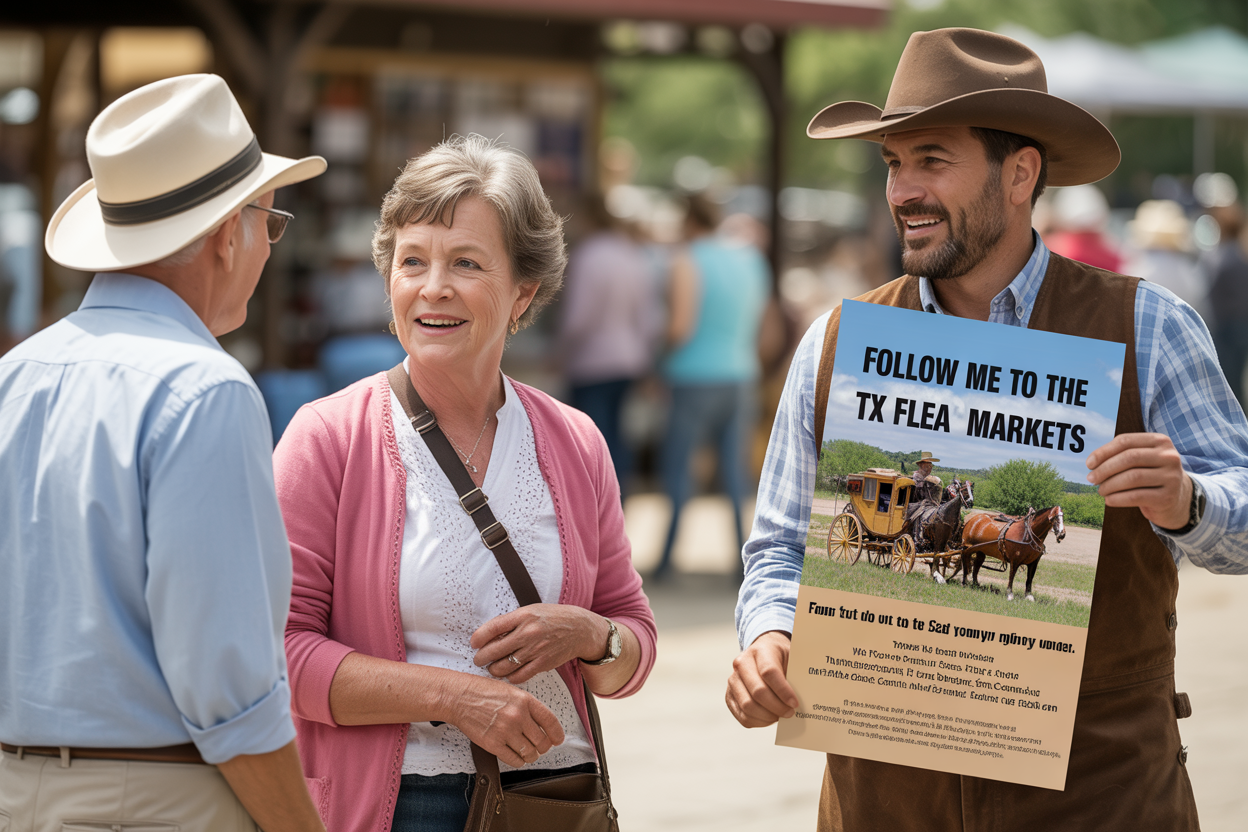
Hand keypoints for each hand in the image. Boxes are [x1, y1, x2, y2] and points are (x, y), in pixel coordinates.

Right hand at [449, 673, 565, 768]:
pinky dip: (518, 761)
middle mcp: (518, 716)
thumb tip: (541, 724)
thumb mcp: (510, 691)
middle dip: (543, 747)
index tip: (557, 740)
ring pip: (529, 753)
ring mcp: (506, 731)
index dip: (557, 734)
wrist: (458, 697)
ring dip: (531, 756)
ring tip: (527, 753)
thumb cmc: (482, 691)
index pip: (550, 721)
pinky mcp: (493, 744)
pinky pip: (514, 760)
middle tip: (539, 748)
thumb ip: (527, 706)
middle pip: (542, 741)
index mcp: (525, 700)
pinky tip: (516, 756)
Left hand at [471, 604, 604, 684]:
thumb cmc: (553, 618)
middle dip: (481, 658)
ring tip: (493, 667)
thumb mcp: (531, 611)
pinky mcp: (542, 664)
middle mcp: (528, 633)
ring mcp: (535, 650)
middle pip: (494, 651)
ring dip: (494, 669)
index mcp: (523, 616)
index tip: (473, 643)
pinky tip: (509, 673)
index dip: (478, 638)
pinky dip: (510, 677)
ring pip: (504, 667)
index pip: (492, 628)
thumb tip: (488, 634)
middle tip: (479, 659)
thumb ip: (511, 621)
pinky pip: (519, 676)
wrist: (580, 628)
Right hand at [725, 630, 798, 727]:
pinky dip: (759, 721)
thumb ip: (796, 673)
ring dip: (768, 717)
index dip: (783, 691)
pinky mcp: (729, 696)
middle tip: (790, 713)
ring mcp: (733, 680)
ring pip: (748, 706)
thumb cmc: (780, 656)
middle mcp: (741, 664)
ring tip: (780, 716)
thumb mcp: (791, 656)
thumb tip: (807, 698)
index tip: (795, 703)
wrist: (762, 651)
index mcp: (760, 651)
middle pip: (758, 692)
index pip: (769, 672)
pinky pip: (743, 716)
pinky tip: (770, 718)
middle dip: (777, 707)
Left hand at [1086, 432, 1190, 529]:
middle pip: (1129, 458)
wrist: (1175, 499)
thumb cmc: (1149, 475)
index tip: (1089, 464)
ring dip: (1110, 485)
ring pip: (1132, 477)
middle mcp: (1169, 456)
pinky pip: (1136, 496)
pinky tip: (1109, 500)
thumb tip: (1092, 463)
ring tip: (1100, 490)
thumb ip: (1120, 455)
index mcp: (1160, 441)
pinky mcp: (1167, 497)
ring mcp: (1171, 477)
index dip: (1103, 452)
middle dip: (1105, 469)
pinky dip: (1117, 498)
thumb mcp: (1141, 459)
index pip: (1125, 441)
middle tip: (1091, 479)